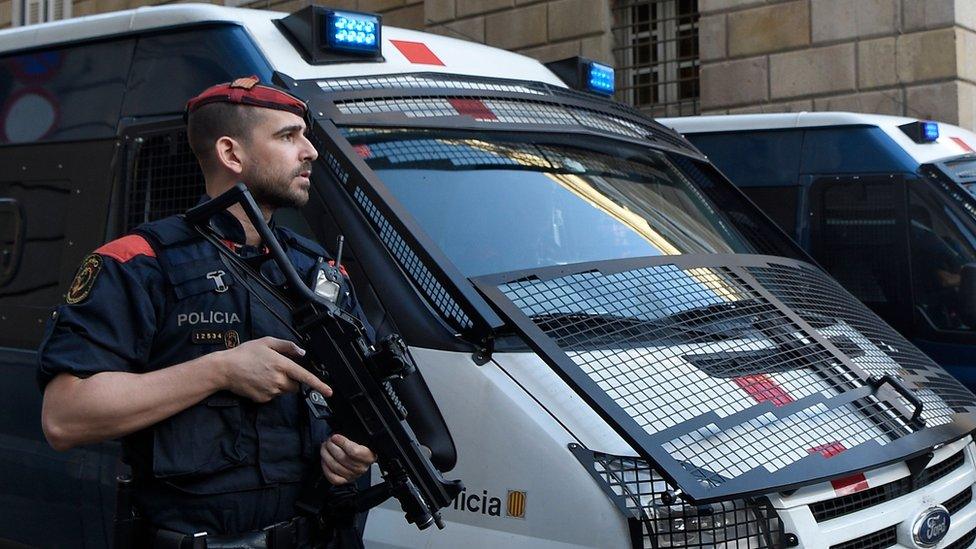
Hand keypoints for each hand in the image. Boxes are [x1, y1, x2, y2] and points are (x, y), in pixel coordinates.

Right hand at [217, 336, 331, 402]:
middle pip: (296, 385)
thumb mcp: (267, 342)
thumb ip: (287, 346)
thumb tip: (302, 353)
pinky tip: (258, 381)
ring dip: (281, 384)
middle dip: (292, 379)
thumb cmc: (245, 353)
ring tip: (264, 373)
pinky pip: (273, 395)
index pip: (305, 377)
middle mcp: (278, 380)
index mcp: (282, 365)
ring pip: (284, 391)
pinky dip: (270, 390)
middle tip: (277, 369)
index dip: (319, 385)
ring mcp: (271, 391)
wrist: (225, 369)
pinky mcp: (263, 399)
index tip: (329, 392)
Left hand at [321, 434, 375, 484]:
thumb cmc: (358, 447)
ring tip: (324, 447)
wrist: (357, 458)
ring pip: (335, 466)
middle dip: (331, 447)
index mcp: (369, 456)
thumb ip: (352, 436)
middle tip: (328, 440)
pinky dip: (325, 467)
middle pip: (342, 458)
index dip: (342, 443)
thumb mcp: (359, 439)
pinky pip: (331, 476)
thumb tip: (338, 435)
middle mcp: (362, 468)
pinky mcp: (343, 480)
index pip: (354, 451)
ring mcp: (352, 475)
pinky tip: (324, 459)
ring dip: (326, 454)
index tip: (335, 437)